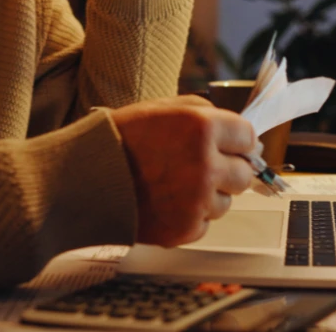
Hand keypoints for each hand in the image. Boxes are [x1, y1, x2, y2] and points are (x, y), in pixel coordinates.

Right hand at [109, 95, 256, 247]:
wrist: (86, 180)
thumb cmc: (120, 140)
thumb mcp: (161, 108)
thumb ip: (204, 112)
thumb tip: (242, 132)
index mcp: (202, 127)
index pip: (249, 137)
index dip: (237, 141)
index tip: (230, 146)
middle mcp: (206, 164)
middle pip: (244, 173)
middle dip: (227, 169)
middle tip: (199, 167)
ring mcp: (197, 200)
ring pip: (225, 201)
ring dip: (209, 195)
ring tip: (174, 185)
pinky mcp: (187, 228)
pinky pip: (204, 223)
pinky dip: (190, 216)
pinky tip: (166, 202)